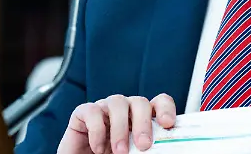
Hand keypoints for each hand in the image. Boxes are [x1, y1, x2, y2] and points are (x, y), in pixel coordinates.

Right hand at [58, 93, 177, 153]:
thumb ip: (144, 152)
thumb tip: (154, 151)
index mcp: (140, 119)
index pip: (158, 102)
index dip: (165, 108)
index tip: (168, 123)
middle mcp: (124, 111)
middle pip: (139, 101)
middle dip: (143, 123)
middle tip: (144, 145)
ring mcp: (104, 109)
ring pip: (117, 102)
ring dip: (120, 128)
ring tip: (120, 152)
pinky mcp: (82, 113)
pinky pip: (91, 111)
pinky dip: (97, 130)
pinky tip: (98, 148)